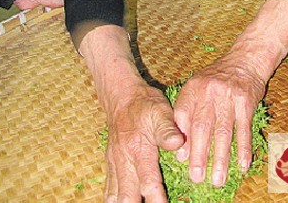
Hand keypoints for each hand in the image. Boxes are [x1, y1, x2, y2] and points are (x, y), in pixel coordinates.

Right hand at [79, 25, 183, 201]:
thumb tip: (178, 144)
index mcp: (138, 149)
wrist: (121, 95)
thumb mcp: (160, 110)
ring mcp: (114, 163)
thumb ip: (168, 129)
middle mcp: (123, 160)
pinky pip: (109, 189)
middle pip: (127, 197)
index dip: (157, 200)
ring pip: (114, 196)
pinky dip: (115, 200)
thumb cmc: (145, 103)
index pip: (148, 182)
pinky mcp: (110, 164)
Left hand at [173, 50, 266, 187]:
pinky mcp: (246, 102)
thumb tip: (181, 151)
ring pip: (223, 132)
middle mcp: (209, 92)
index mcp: (193, 89)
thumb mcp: (197, 89)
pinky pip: (244, 129)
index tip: (182, 160)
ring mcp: (228, 97)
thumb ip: (187, 115)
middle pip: (202, 127)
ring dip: (220, 158)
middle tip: (196, 178)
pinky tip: (241, 165)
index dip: (181, 138)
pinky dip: (243, 149)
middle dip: (198, 155)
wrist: (245, 60)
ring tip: (217, 179)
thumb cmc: (217, 79)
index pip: (182, 115)